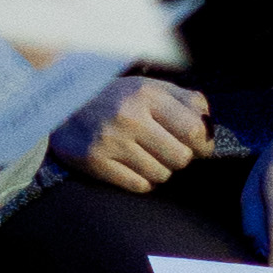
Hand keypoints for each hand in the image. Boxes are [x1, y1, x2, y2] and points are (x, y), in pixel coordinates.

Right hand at [58, 71, 212, 190]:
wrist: (63, 102)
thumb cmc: (117, 97)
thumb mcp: (151, 86)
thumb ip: (185, 100)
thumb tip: (210, 126)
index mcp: (147, 95)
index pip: (194, 131)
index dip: (204, 144)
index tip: (199, 147)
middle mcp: (129, 117)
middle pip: (180, 158)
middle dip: (179, 158)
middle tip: (168, 151)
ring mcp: (110, 141)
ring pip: (160, 175)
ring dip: (159, 169)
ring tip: (145, 156)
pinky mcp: (94, 161)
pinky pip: (138, 186)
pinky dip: (141, 181)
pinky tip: (132, 166)